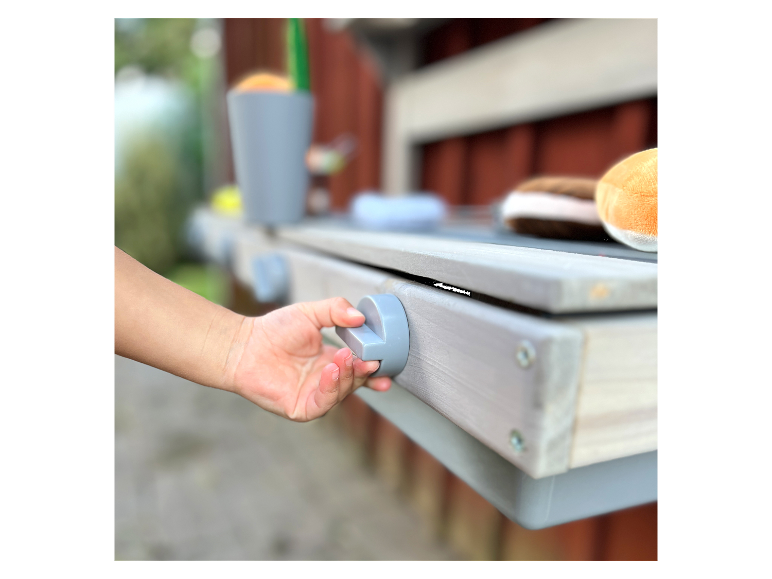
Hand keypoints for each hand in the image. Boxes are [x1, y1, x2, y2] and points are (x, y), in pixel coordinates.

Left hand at [230, 298, 390, 420]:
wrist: (243, 345)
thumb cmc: (272, 330)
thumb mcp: (310, 313)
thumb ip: (336, 310)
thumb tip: (360, 317)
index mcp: (330, 361)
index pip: (359, 367)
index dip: (374, 367)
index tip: (385, 359)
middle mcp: (325, 381)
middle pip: (354, 380)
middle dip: (364, 371)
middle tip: (370, 359)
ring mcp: (314, 396)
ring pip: (342, 392)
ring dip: (348, 375)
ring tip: (347, 357)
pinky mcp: (302, 408)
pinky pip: (323, 402)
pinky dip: (331, 388)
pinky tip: (330, 370)